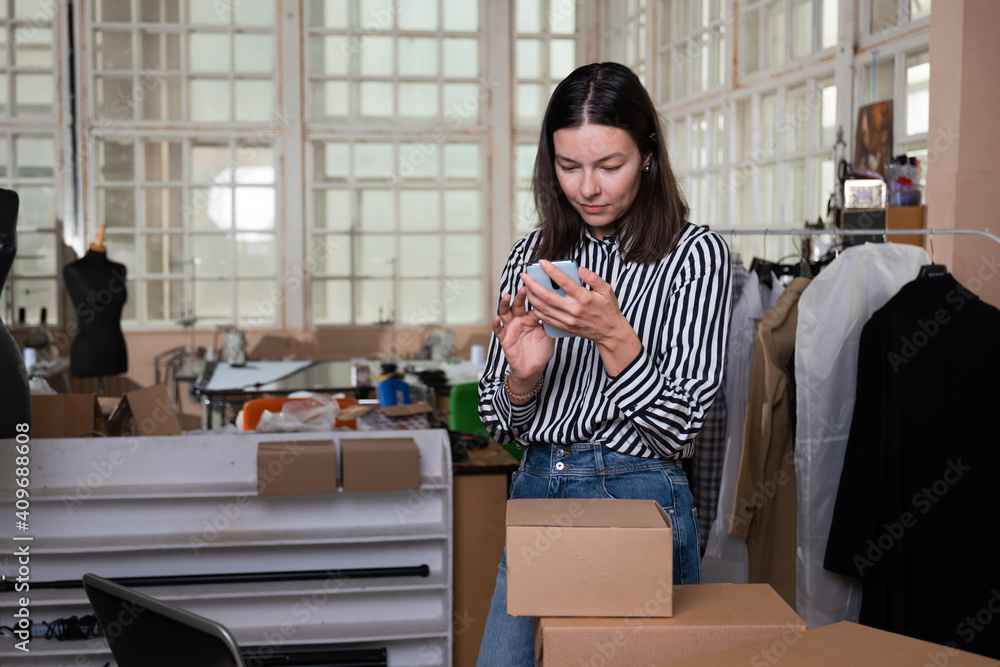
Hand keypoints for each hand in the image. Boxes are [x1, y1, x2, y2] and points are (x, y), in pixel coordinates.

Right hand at [492, 286, 553, 386]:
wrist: (534, 368)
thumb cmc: (542, 351)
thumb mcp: (549, 335)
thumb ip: (549, 322)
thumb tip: (557, 308)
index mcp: (531, 318)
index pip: (532, 304)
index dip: (534, 296)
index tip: (538, 286)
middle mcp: (520, 320)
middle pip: (518, 305)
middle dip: (520, 296)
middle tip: (524, 288)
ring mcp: (511, 328)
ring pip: (505, 313)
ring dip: (505, 304)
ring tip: (507, 296)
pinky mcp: (504, 338)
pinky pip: (499, 330)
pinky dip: (496, 324)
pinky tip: (496, 318)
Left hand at [522, 260, 640, 375]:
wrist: (609, 332)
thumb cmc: (608, 309)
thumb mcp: (607, 290)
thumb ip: (593, 278)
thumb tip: (579, 269)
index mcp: (584, 298)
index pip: (564, 282)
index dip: (552, 271)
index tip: (542, 262)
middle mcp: (574, 309)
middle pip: (548, 296)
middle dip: (533, 285)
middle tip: (524, 275)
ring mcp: (568, 320)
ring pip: (544, 308)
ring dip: (532, 297)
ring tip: (525, 287)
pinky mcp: (564, 327)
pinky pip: (546, 318)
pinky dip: (537, 310)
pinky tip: (533, 301)